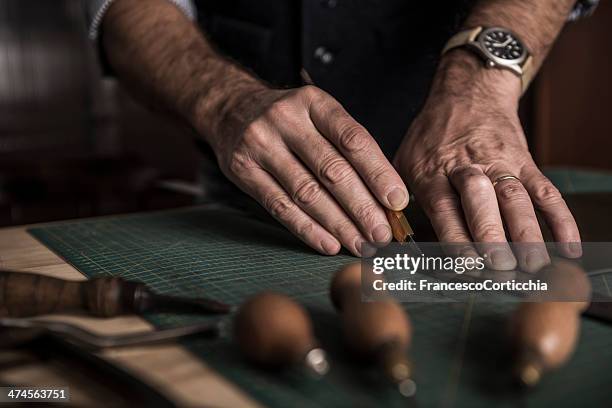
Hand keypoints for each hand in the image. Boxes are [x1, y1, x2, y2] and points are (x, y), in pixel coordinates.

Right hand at [204, 85, 408, 255]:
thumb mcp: (319, 116)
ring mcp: (260, 144)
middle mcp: (286, 119)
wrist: (231, 110)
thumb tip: (385, 197)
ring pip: (307, 193)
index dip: (378, 173)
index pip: (353, 140)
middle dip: (362, 207)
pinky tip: (329, 243)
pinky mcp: (242, 170)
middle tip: (382, 234)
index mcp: (314, 102)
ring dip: (338, 224)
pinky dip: (308, 229)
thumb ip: (347, 149)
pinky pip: (280, 206)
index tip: (397, 201)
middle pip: (331, 170)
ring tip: (361, 244)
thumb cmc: (289, 120)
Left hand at [394, 51, 580, 271]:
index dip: (455, 237)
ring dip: (527, 233)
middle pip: (482, 201)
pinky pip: (545, 191)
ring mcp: (499, 163)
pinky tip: (566, 245)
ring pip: (515, 198)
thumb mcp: (404, 161)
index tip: (466, 265)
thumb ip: (402, 198)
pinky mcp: (525, 162)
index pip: (444, 207)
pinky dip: (560, 219)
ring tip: (533, 264)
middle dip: (492, 235)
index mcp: (432, 170)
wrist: (467, 93)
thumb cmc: (431, 136)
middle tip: (500, 266)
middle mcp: (467, 167)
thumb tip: (398, 240)